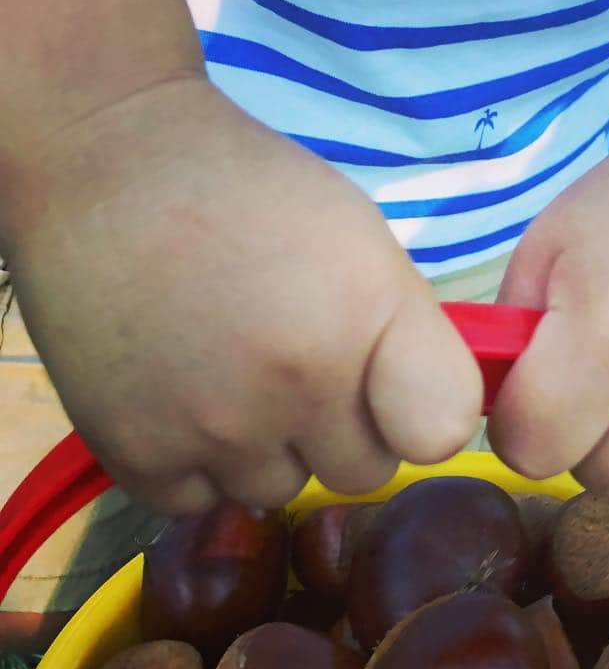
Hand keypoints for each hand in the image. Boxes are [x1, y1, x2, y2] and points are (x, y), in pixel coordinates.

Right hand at [7, 78, 481, 513]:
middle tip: (293, 361)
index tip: (394, 387)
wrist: (106, 167)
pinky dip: (193, 463)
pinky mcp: (137, 456)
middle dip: (340, 429)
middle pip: (362, 473)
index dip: (422, 413)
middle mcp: (297, 386)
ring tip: (224, 368)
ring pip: (279, 490)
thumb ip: (404, 330)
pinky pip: (200, 501)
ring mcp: (214, 430)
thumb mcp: (358, 236)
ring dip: (264, 449)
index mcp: (363, 319)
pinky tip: (177, 394)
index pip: (442, 432)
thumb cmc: (246, 190)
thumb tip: (430, 413)